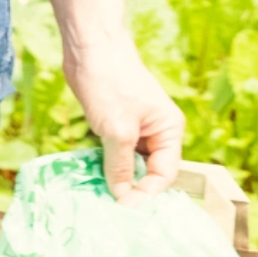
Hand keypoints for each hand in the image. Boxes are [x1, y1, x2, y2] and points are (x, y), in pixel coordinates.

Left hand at [60, 29, 184, 206]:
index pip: (164, 175)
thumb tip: (122, 198)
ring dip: (117, 179)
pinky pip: (115, 154)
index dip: (146, 194)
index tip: (124, 211)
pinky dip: (106, 165)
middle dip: (132, 189)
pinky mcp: (116, 124)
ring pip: (130, 164)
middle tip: (112, 210)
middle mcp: (157, 132)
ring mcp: (135, 128)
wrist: (89, 45)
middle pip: (149, 172)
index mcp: (169, 130)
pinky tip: (93, 178)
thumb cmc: (109, 81)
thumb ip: (120, 166)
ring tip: (101, 199)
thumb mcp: (117, 129)